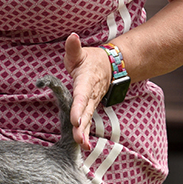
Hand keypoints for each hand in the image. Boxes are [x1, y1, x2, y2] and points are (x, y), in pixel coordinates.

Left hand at [63, 33, 112, 150]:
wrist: (110, 66)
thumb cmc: (90, 60)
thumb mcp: (81, 53)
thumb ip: (74, 48)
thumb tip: (72, 36)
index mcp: (85, 82)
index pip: (81, 95)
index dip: (78, 107)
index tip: (75, 119)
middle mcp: (90, 95)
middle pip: (85, 111)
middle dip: (82, 125)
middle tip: (78, 138)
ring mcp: (91, 103)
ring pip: (87, 119)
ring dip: (84, 132)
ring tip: (82, 145)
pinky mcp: (90, 109)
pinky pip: (87, 122)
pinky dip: (85, 134)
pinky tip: (83, 146)